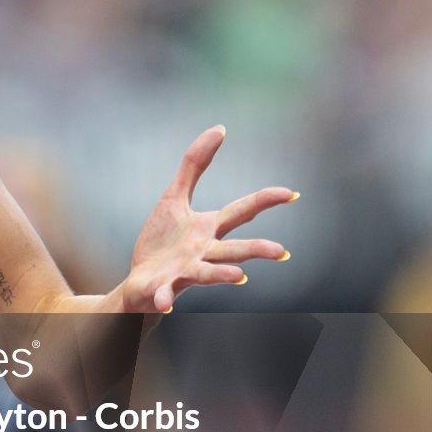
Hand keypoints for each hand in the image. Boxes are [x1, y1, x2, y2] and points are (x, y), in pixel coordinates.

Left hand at [119, 127, 294, 313]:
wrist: (140, 283)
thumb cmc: (163, 242)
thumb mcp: (174, 198)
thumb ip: (194, 165)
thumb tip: (219, 129)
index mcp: (208, 230)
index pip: (240, 212)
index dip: (264, 201)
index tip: (290, 193)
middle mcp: (203, 253)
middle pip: (233, 250)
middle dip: (256, 250)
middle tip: (281, 251)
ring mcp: (184, 272)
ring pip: (207, 274)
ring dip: (221, 275)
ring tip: (239, 278)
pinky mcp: (162, 287)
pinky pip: (165, 293)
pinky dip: (166, 297)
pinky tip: (166, 302)